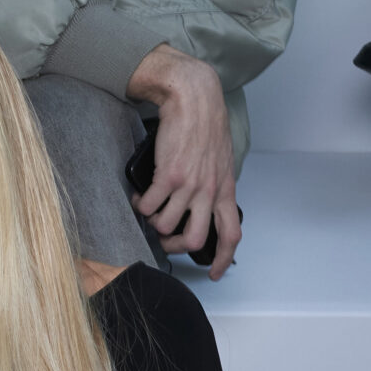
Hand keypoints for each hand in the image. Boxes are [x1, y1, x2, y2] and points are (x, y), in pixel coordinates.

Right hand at [126, 45, 242, 278]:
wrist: (193, 98)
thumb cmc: (205, 123)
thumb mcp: (220, 158)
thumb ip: (214, 184)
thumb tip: (202, 204)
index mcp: (225, 188)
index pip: (231, 234)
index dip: (224, 259)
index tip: (215, 273)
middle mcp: (209, 191)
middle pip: (194, 240)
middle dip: (174, 246)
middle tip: (164, 238)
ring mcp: (189, 186)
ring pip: (164, 226)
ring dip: (151, 221)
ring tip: (148, 207)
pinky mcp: (168, 177)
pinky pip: (148, 207)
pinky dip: (140, 205)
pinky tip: (139, 194)